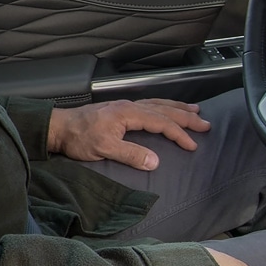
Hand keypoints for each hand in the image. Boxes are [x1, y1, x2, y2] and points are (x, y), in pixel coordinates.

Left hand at [45, 98, 208, 169]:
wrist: (60, 127)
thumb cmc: (79, 138)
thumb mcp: (104, 149)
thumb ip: (130, 154)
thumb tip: (155, 161)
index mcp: (129, 114)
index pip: (161, 122)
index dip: (179, 134)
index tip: (193, 145)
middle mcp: (130, 106)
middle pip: (165, 109)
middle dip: (186, 117)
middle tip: (205, 124)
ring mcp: (125, 106)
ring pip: (158, 104)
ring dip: (177, 107)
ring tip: (194, 110)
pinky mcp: (120, 109)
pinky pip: (149, 104)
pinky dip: (163, 106)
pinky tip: (166, 109)